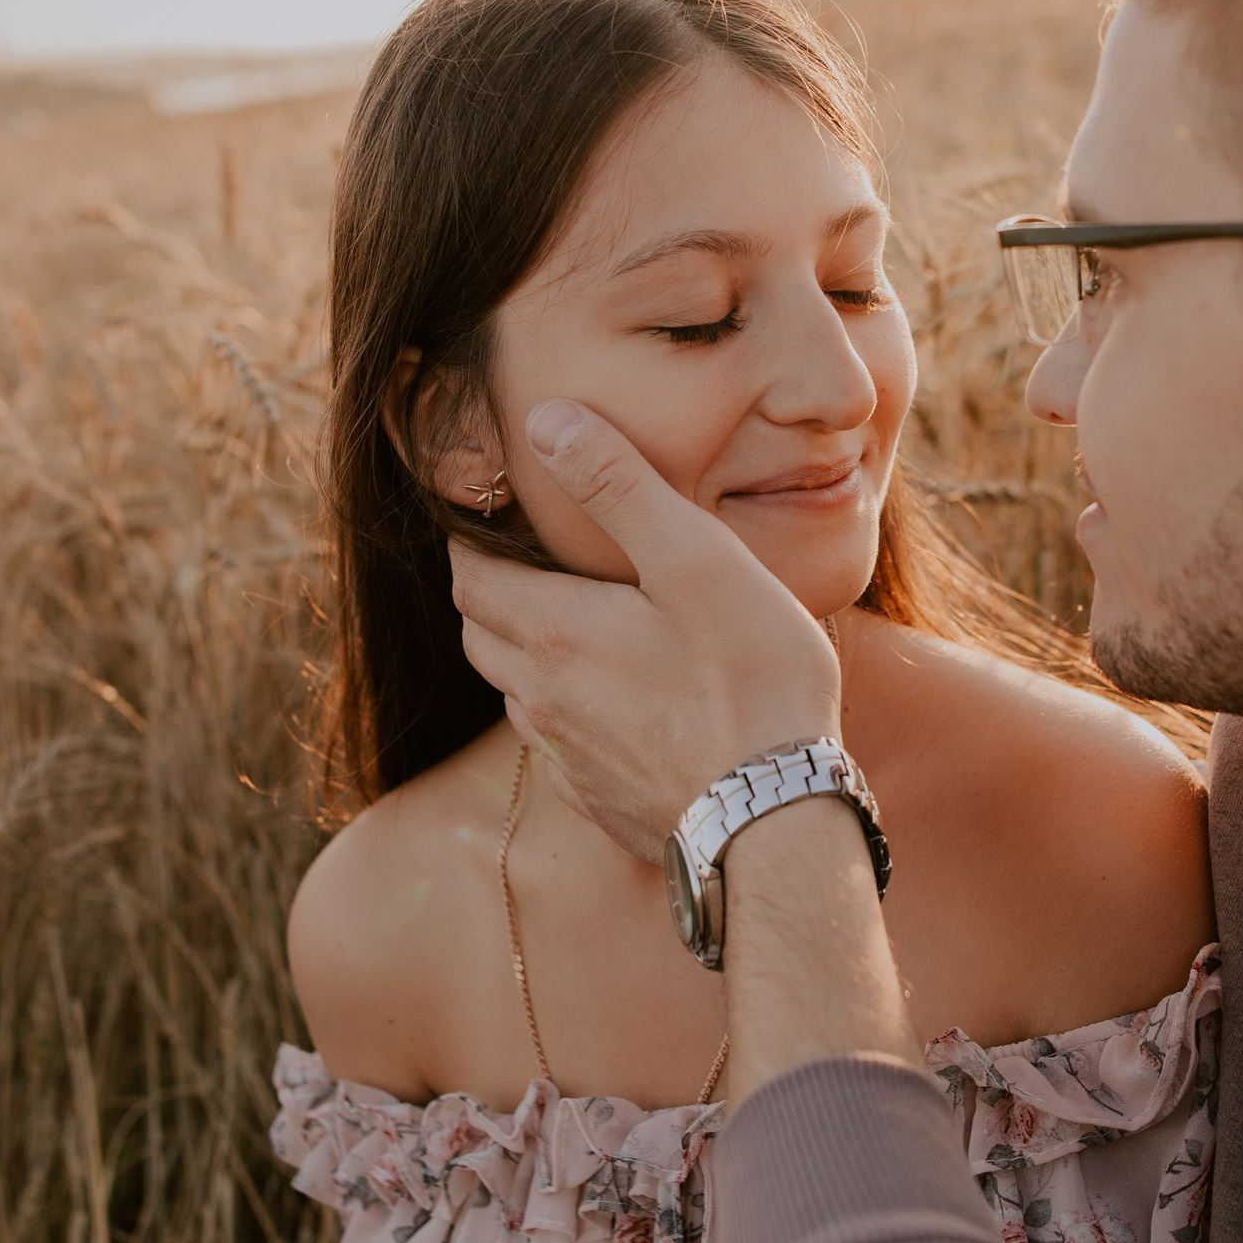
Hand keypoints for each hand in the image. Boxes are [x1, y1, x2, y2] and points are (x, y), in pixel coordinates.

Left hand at [450, 399, 841, 863]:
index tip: (482, 518)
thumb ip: (619, 486)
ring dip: (526, 658)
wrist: (775, 822)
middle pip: (480, 637)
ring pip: (516, 696)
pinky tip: (615, 707)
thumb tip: (546, 421)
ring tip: (572, 629)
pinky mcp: (602, 802)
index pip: (468, 579)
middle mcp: (543, 700)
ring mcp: (569, 759)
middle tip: (522, 566)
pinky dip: (567, 716)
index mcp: (554, 634)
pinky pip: (559, 750)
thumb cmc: (750, 680)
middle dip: (489, 597)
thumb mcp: (694, 560)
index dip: (467, 543)